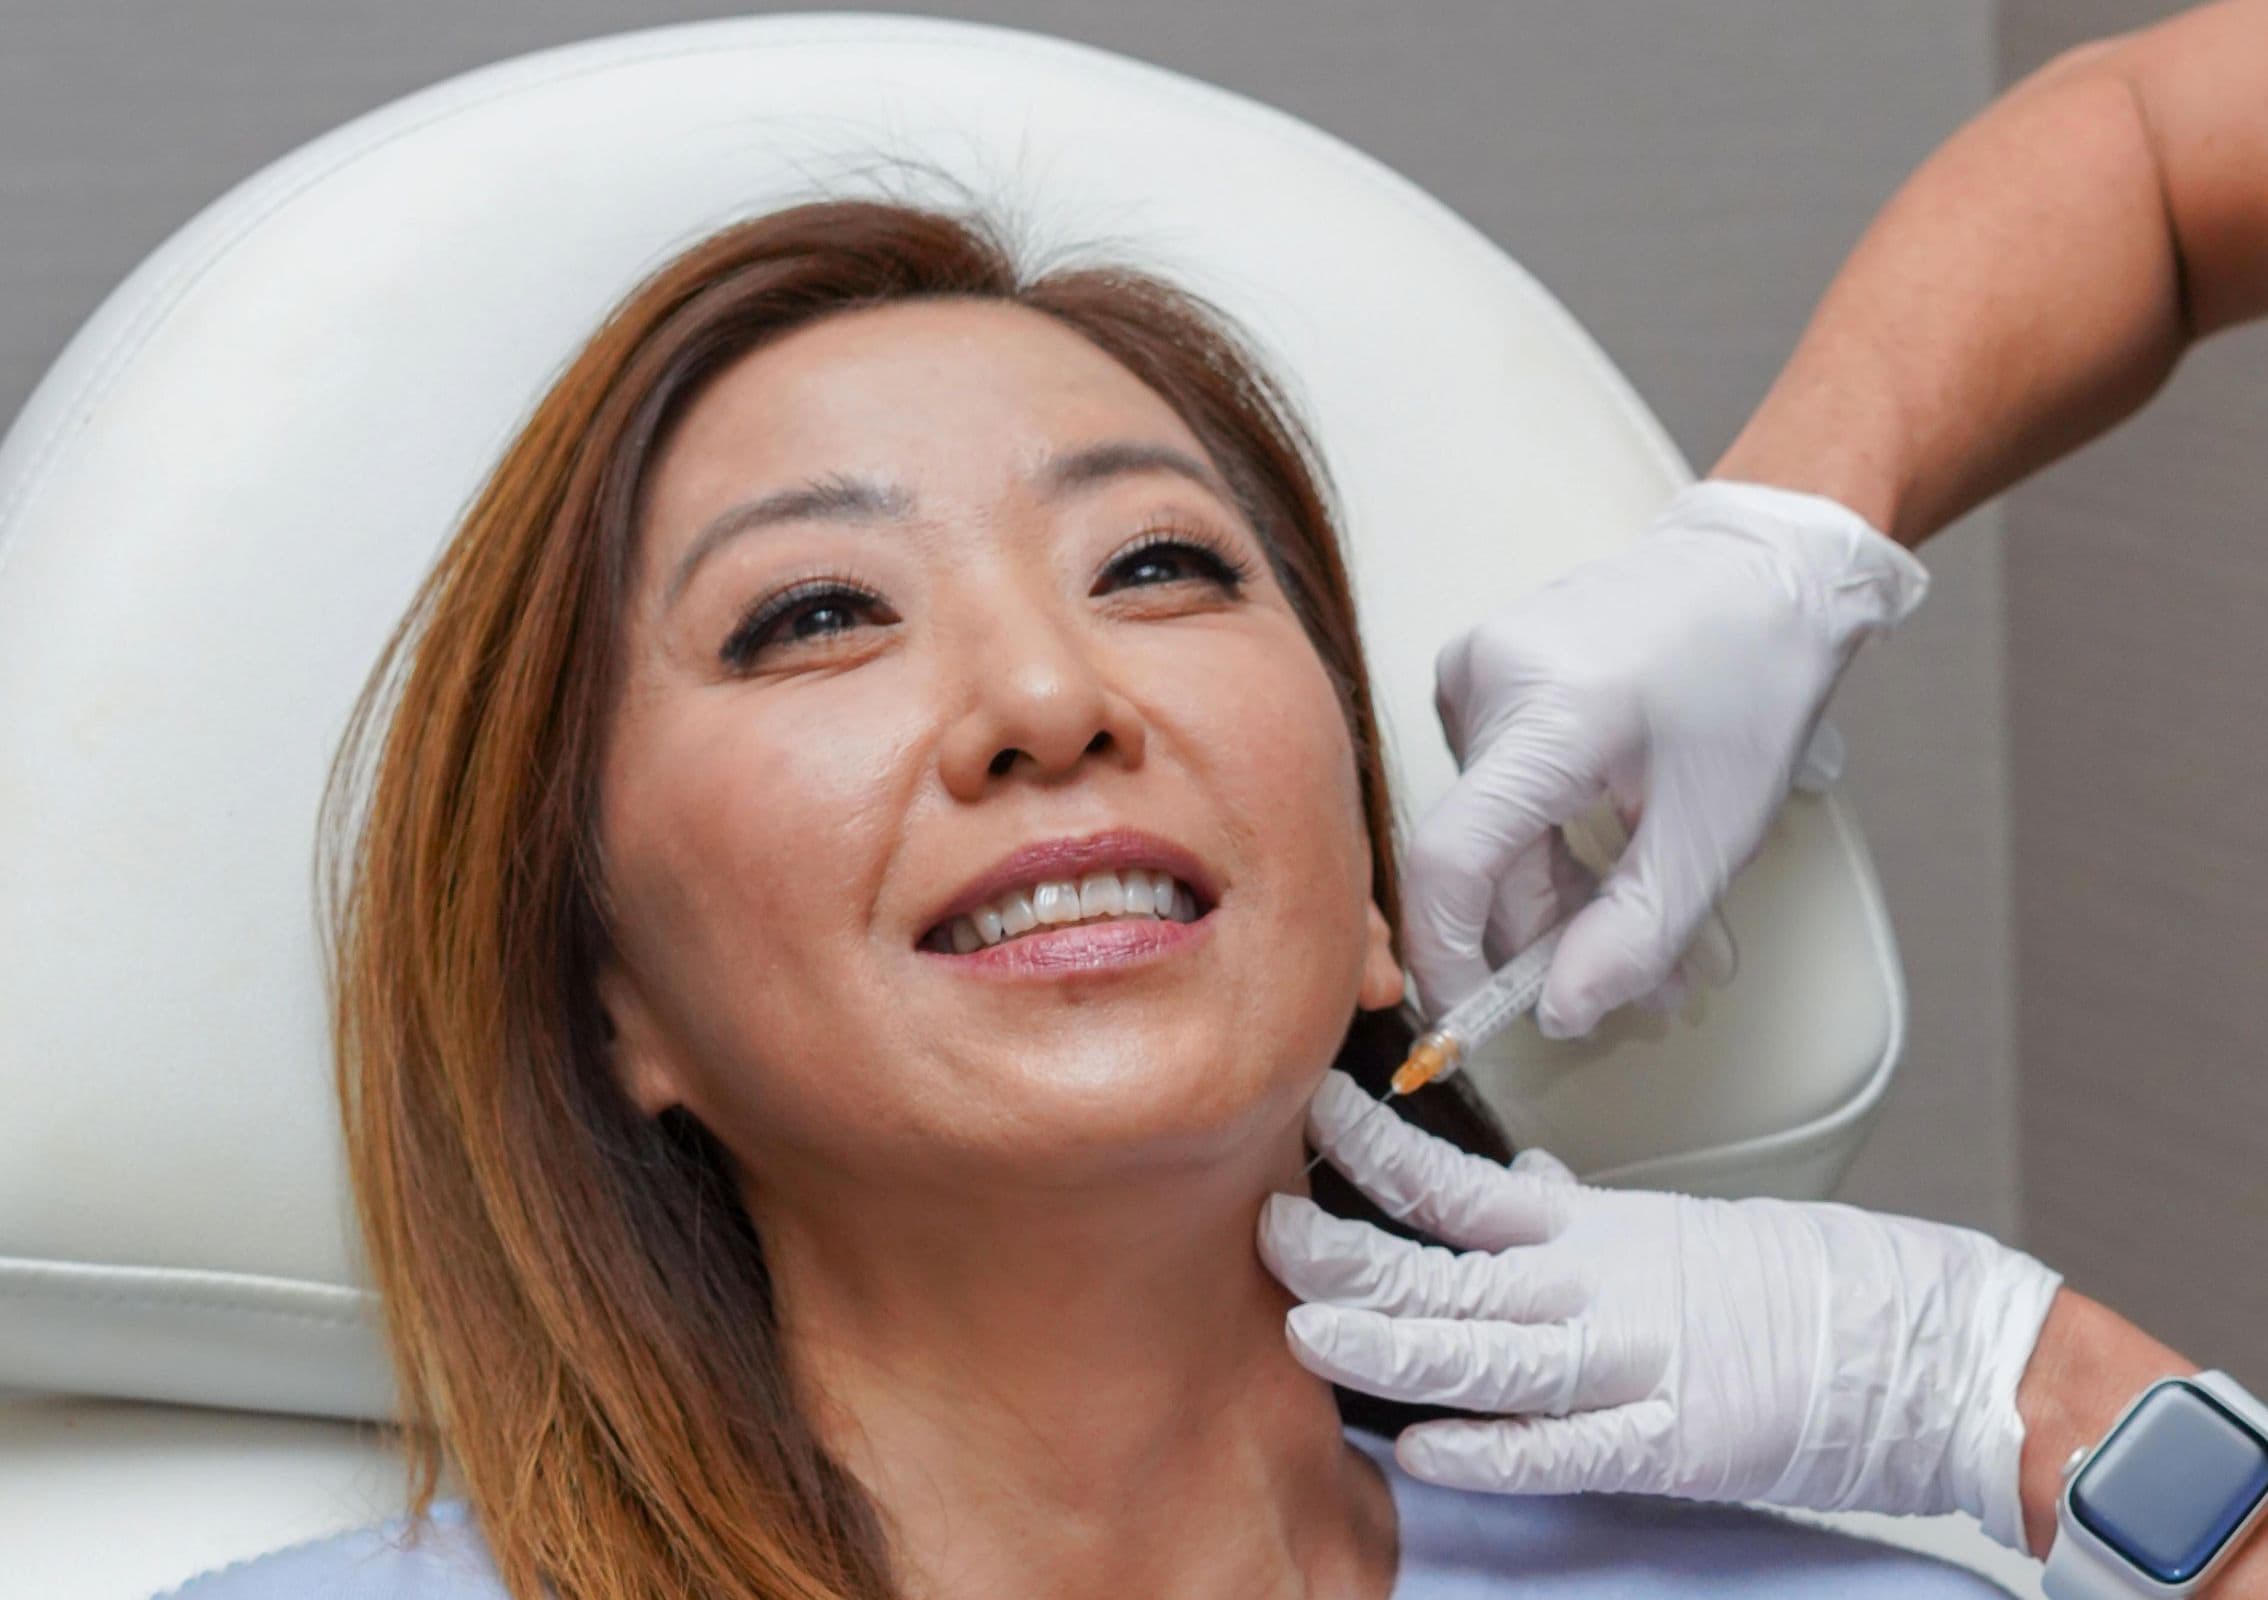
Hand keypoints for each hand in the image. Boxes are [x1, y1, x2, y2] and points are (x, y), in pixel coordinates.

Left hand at [1261, 1069, 2061, 1548]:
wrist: (1926, 1342)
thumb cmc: (1801, 1285)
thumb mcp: (1676, 1231)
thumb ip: (1582, 1215)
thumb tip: (1528, 1175)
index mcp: (1596, 1233)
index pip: (1459, 1182)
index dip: (1378, 1149)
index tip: (1309, 1116)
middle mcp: (1601, 1288)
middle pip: (1449, 1266)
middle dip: (1350, 1252)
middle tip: (1267, 1227)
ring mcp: (1636, 1364)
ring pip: (1491, 1352)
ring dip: (1396, 1344)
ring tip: (1312, 1332)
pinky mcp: (1677, 1442)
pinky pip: (1570, 1447)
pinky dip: (1497, 1453)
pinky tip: (1426, 1450)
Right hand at [1403, 479, 1927, 1038]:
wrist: (1763, 570)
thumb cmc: (1750, 683)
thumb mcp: (1713, 833)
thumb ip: (1633, 938)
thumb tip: (1559, 1014)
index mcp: (1548, 712)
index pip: (1450, 861)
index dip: (1451, 960)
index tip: (1476, 1024)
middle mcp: (1486, 679)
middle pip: (1477, 855)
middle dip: (1540, 938)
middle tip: (1627, 989)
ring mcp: (1473, 668)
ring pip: (1486, 829)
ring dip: (1550, 893)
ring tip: (1638, 930)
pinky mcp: (1479, 671)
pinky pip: (1492, 788)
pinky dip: (1541, 838)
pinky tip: (1605, 857)